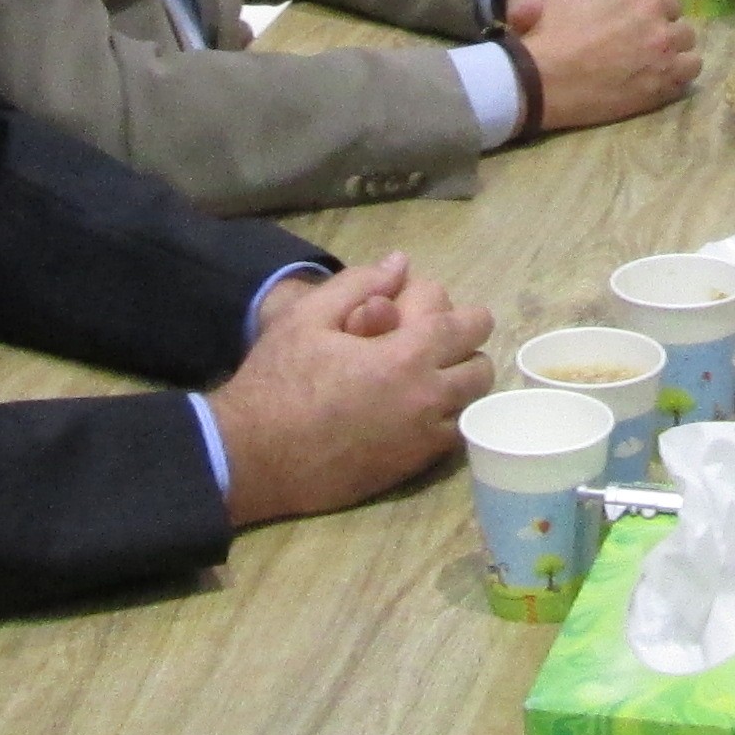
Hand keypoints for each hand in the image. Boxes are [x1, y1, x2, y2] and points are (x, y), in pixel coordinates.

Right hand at [207, 251, 490, 528]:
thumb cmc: (277, 381)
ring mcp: (420, 441)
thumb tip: (399, 264)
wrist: (254, 457)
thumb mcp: (307, 316)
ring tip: (429, 379)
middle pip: (480, 371)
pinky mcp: (408, 470)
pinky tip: (413, 412)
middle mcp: (425, 401)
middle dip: (467, 352)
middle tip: (439, 346)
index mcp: (405, 357)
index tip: (456, 315)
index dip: (469, 316)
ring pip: (471, 409)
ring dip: (459, 389)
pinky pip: (449, 440)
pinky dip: (444, 421)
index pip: (468, 329)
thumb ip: (359, 284)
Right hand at [507, 0, 695, 131]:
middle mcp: (663, 33)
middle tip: (646, 41)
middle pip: (684, 31)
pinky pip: (684, 84)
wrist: (546, 76)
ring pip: (691, 59)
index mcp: (647, 3)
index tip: (639, 18)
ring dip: (678, 57)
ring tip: (657, 62)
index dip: (655, 9)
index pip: (670, 2)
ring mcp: (664, 66)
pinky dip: (675, 80)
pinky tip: (657, 79)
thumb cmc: (558, 26)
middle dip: (668, 32)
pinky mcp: (658, 94)